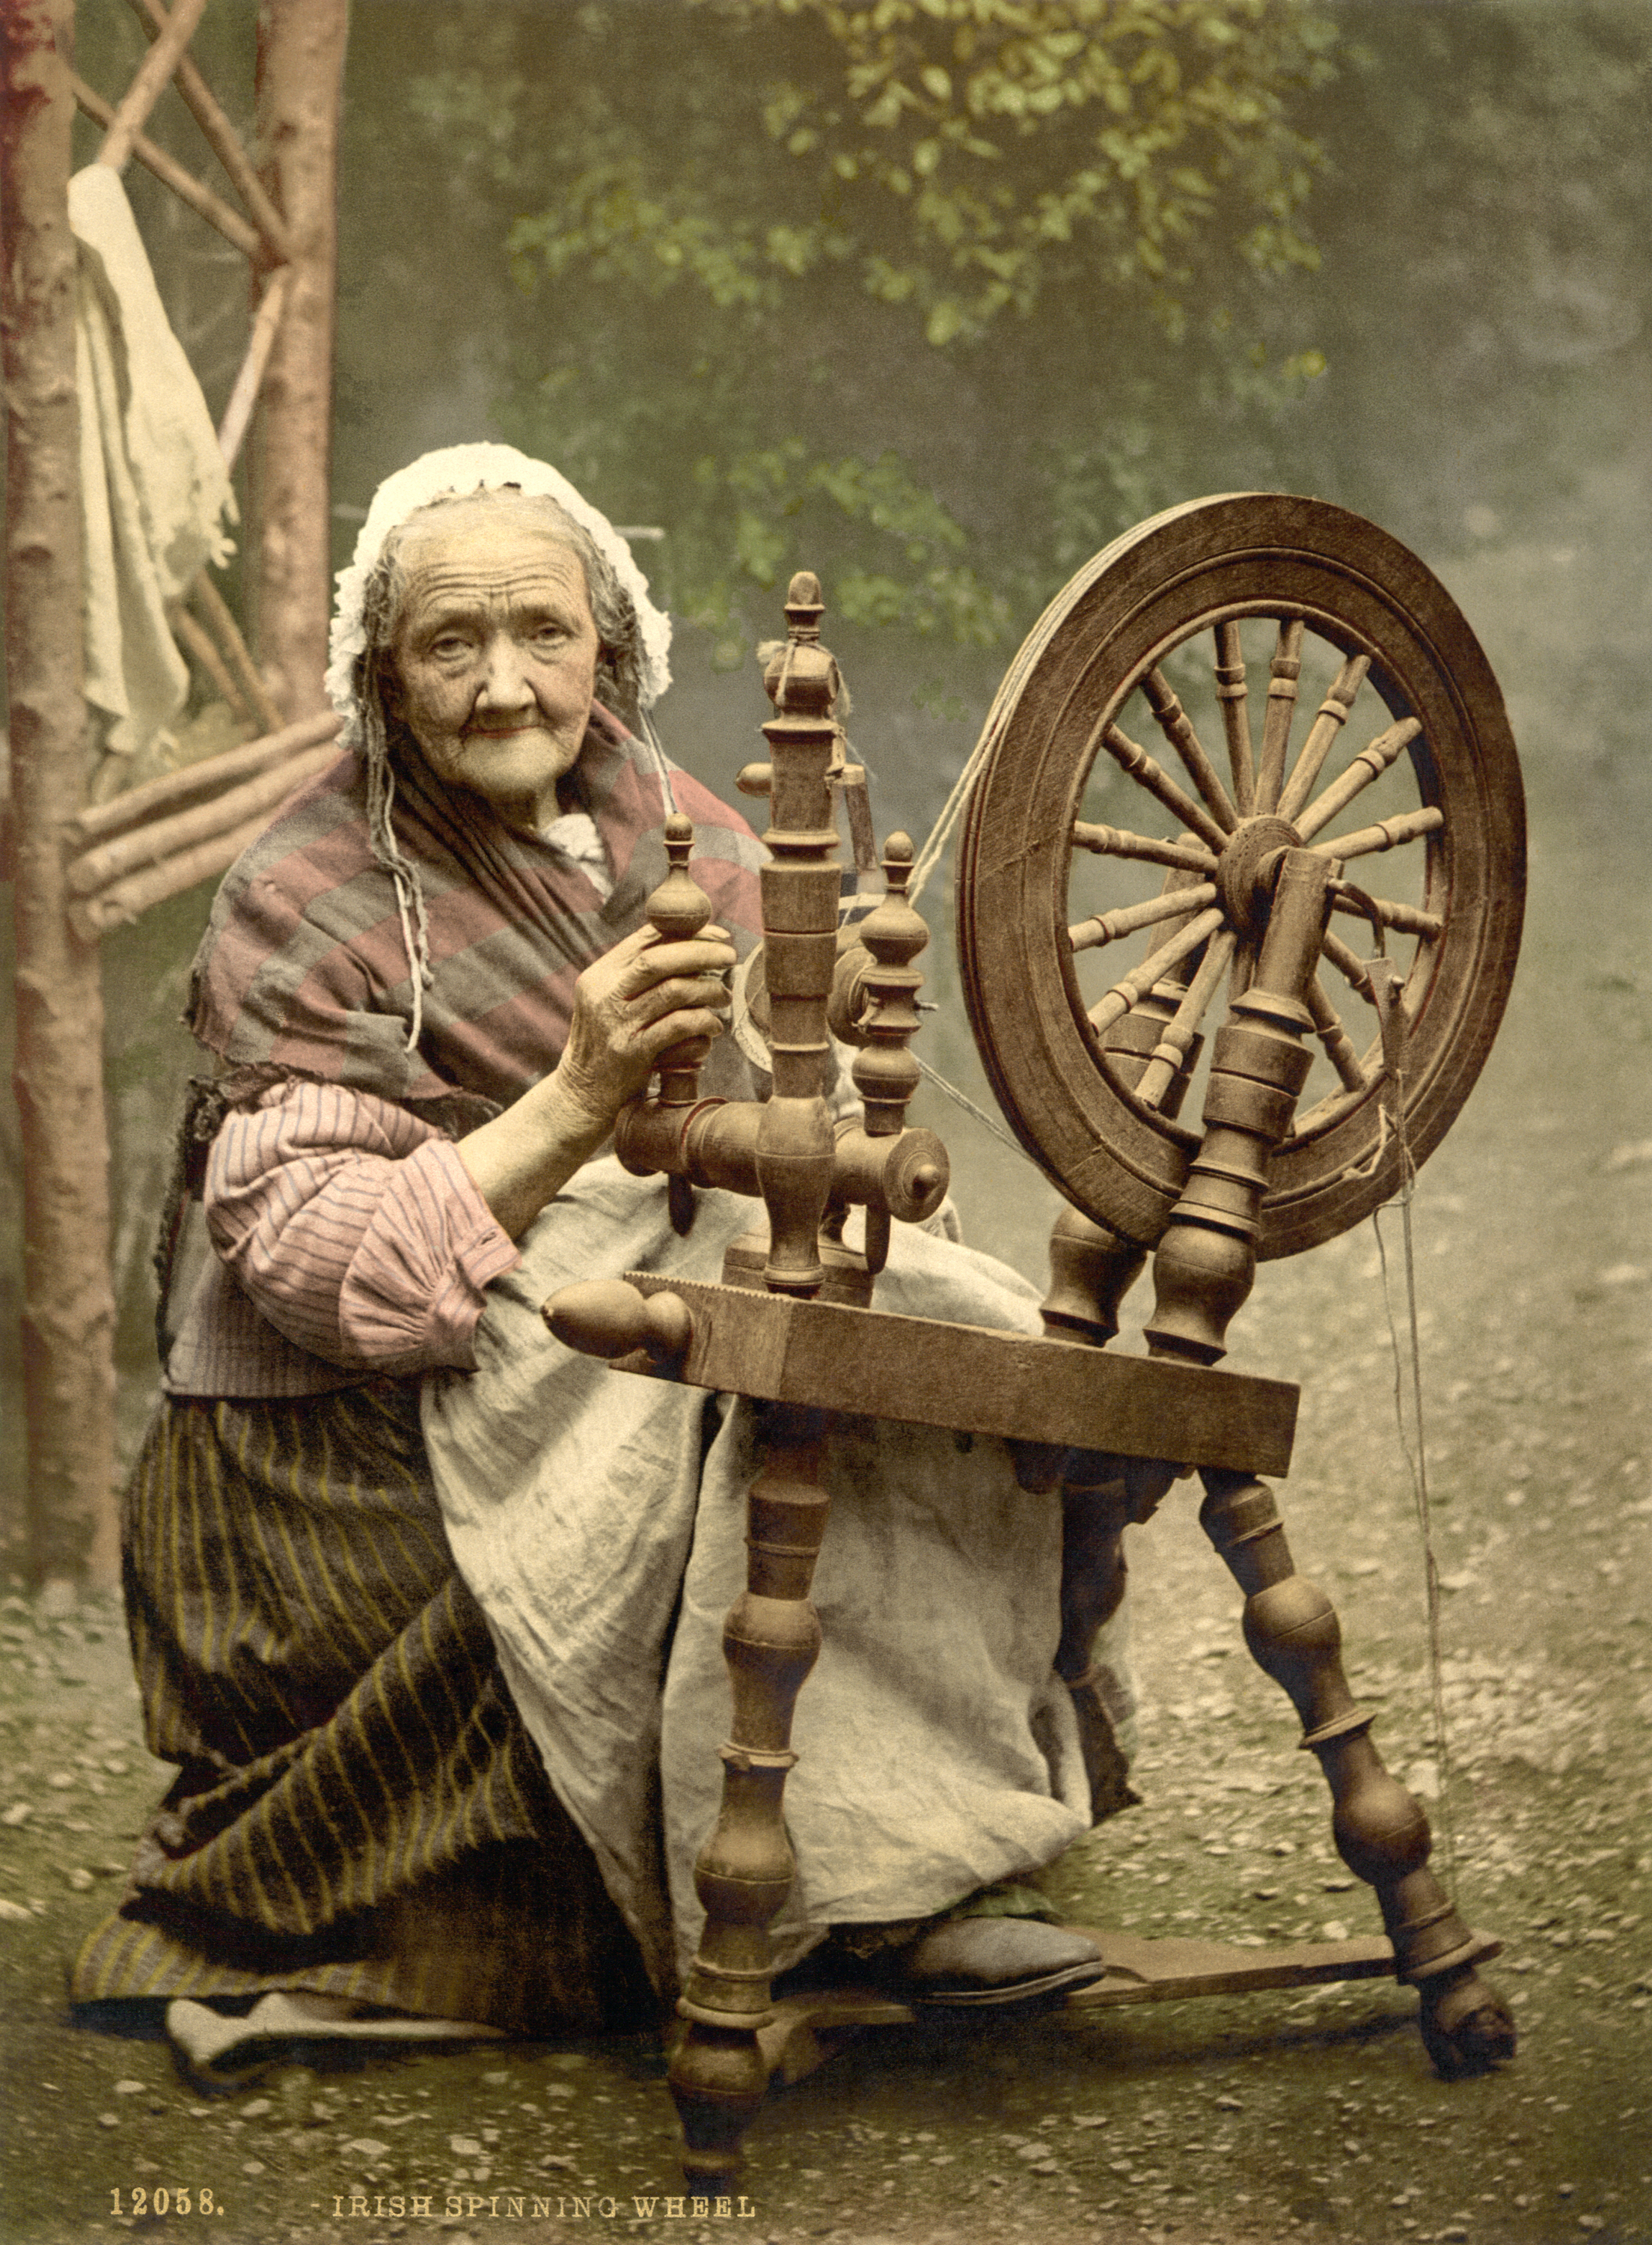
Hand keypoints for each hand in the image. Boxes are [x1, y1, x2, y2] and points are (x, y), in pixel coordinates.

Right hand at [554, 921, 736, 1131]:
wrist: (581, 1094)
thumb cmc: (608, 1043)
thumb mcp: (610, 1002)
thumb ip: (637, 977)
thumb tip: (691, 946)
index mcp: (600, 975)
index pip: (646, 939)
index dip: (688, 933)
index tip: (719, 935)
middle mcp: (605, 994)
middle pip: (659, 959)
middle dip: (702, 953)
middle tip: (729, 957)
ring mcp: (617, 1024)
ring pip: (673, 991)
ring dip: (708, 990)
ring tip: (723, 997)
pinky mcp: (632, 1052)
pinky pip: (678, 1026)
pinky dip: (703, 1021)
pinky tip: (713, 1026)